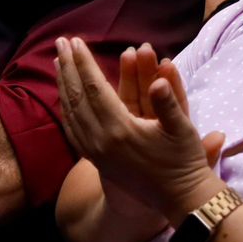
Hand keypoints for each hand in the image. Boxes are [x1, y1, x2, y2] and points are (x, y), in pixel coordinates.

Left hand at [54, 37, 224, 221]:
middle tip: (61, 42)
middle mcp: (101, 141)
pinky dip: (66, 109)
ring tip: (59, 62)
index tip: (76, 41)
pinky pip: (73, 130)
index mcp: (120, 130)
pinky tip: (64, 96)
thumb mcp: (182, 129)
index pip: (95, 88)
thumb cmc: (184, 161)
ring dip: (63, 85)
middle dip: (68, 67)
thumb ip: (169, 102)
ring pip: (70, 113)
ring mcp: (96, 152)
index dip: (85, 63)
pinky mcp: (96, 161)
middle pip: (76, 97)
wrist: (178, 200)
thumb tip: (160, 79)